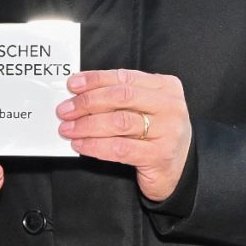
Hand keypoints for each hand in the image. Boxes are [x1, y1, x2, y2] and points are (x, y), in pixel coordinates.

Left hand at [57, 69, 191, 201]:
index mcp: (166, 87)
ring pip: (119, 122)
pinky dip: (95, 145)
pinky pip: (119, 148)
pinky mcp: (159, 155)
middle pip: (121, 97)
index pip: (125, 77)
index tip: (72, 85)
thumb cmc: (156, 134)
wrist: (180, 168)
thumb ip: (121, 97)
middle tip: (65, 110)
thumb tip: (80, 92)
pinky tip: (80, 144)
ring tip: (68, 129)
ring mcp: (167, 131)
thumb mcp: (145, 108)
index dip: (95, 79)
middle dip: (87, 102)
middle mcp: (170, 106)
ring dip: (87, 125)